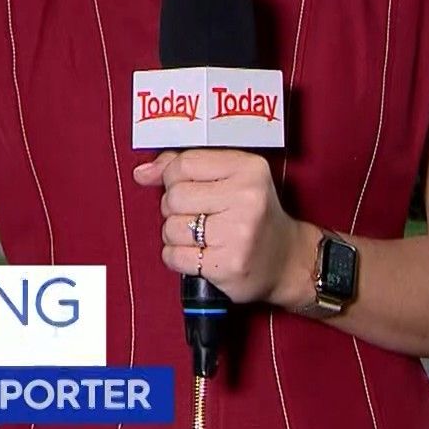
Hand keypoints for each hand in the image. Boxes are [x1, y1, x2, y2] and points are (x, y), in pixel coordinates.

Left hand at [133, 149, 315, 308]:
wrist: (287, 260)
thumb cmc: (252, 214)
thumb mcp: (230, 178)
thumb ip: (184, 167)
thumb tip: (141, 172)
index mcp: (248, 168)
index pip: (184, 164)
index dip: (174, 178)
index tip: (187, 188)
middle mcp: (248, 197)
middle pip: (174, 197)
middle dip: (174, 209)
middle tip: (197, 215)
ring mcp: (239, 234)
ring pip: (171, 228)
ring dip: (176, 235)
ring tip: (200, 236)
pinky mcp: (229, 265)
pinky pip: (174, 256)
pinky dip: (178, 257)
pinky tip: (199, 254)